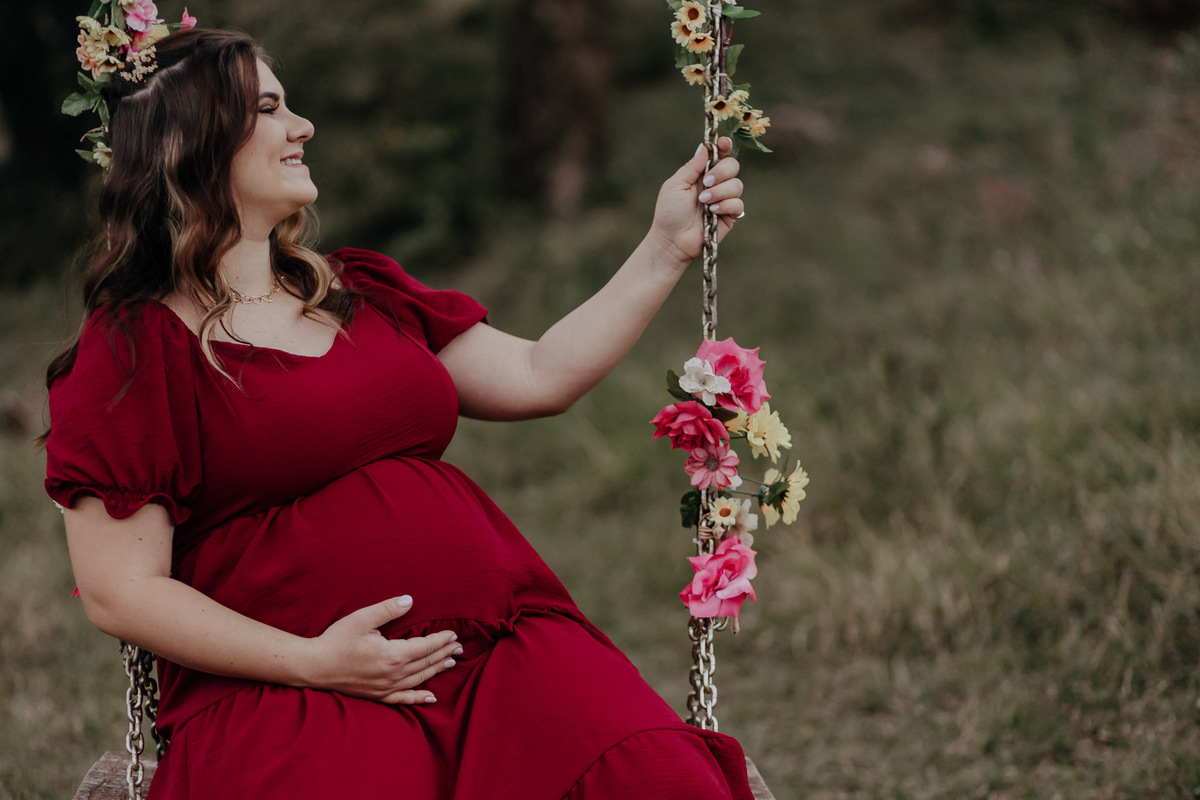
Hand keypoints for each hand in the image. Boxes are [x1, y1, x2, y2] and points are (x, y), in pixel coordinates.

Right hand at [302, 595, 460, 704]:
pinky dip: (419, 697)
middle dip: (444, 653)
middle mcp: (394, 674)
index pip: (425, 647)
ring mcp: (386, 688)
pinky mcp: (378, 695)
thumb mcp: (362, 619)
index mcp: (393, 655)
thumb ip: (388, 609)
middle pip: (426, 663)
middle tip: (459, 647)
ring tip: (450, 662)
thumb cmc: (337, 641)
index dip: (441, 640)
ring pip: (419, 679)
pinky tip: (430, 697)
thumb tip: (410, 600)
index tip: (453, 634)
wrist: (314, 667)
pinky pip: (403, 699)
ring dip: (436, 670)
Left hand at [648, 136, 743, 268]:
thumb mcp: (675, 185)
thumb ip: (692, 167)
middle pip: (733, 165)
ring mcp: (723, 199)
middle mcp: (715, 184)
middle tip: (706, 183)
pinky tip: (712, 212)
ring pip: (737, 185)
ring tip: (704, 203)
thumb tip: (704, 146)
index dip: (724, 147)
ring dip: (720, 192)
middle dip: (721, 172)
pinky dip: (725, 206)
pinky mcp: (729, 215)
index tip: (723, 145)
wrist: (672, 240)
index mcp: (701, 173)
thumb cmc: (669, 213)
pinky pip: (738, 204)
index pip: (719, 155)